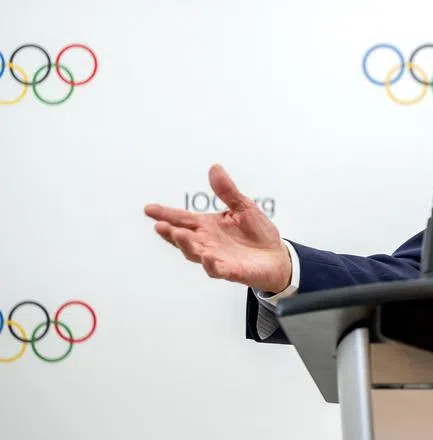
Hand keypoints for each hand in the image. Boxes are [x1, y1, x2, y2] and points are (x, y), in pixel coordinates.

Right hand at [144, 164, 290, 292]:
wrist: (277, 256)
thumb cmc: (257, 232)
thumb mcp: (244, 206)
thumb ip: (227, 191)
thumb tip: (214, 168)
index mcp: (207, 226)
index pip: (182, 219)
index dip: (165, 214)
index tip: (148, 209)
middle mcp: (207, 243)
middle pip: (183, 238)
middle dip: (171, 232)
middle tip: (160, 225)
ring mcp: (216, 258)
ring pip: (195, 254)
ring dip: (186, 245)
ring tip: (179, 234)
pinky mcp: (231, 271)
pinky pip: (218, 269)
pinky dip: (212, 264)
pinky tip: (208, 257)